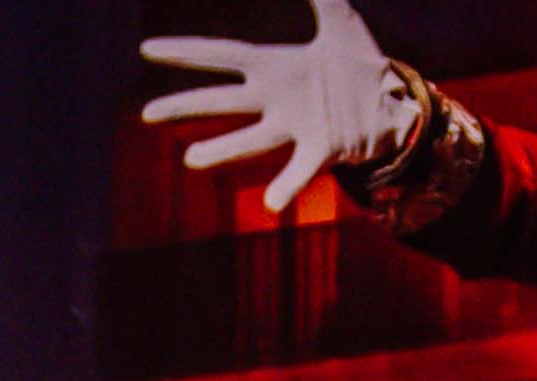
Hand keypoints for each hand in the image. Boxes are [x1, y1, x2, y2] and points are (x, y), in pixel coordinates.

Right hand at [143, 18, 406, 213]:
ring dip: (222, 149)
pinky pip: (301, 169)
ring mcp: (295, 126)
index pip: (222, 55)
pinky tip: (270, 205)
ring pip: (252, 139)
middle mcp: (276, 99)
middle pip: (223, 101)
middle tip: (147, 114)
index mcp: (275, 66)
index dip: (186, 51)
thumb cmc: (358, 63)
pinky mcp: (321, 147)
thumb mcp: (341, 19)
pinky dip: (286, 187)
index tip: (147, 50)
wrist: (389, 103)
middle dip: (185, 106)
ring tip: (190, 160)